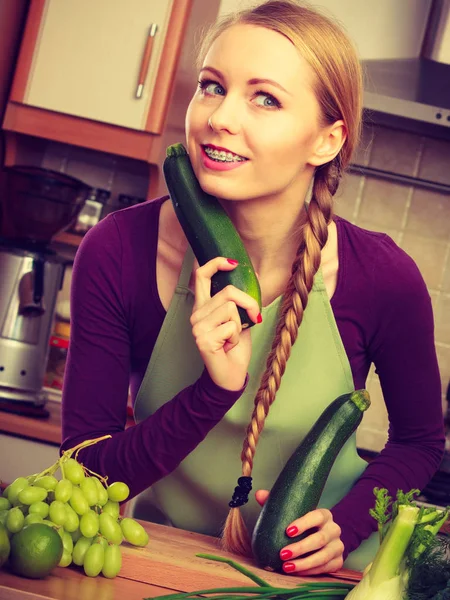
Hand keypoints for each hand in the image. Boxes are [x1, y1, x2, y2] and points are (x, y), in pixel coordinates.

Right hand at [190, 257, 260, 390]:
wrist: (231, 375)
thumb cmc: (235, 348)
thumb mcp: (241, 318)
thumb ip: (241, 300)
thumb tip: (255, 275)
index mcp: (203, 306)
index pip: (201, 276)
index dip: (216, 264)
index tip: (233, 264)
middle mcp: (196, 314)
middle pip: (228, 292)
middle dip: (248, 303)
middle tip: (254, 318)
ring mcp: (197, 327)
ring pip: (231, 309)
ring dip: (241, 325)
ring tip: (233, 338)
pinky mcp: (203, 339)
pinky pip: (231, 327)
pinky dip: (237, 337)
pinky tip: (229, 347)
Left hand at [255, 490, 343, 574]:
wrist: (325, 536)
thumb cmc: (304, 522)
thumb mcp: (295, 511)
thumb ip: (278, 503)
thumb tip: (259, 494)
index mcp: (324, 515)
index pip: (317, 516)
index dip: (303, 524)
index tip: (287, 531)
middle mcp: (334, 529)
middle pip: (319, 539)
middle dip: (300, 548)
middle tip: (282, 554)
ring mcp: (338, 546)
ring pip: (323, 557)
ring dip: (304, 564)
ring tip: (287, 567)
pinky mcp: (338, 561)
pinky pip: (325, 569)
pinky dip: (309, 571)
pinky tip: (296, 572)